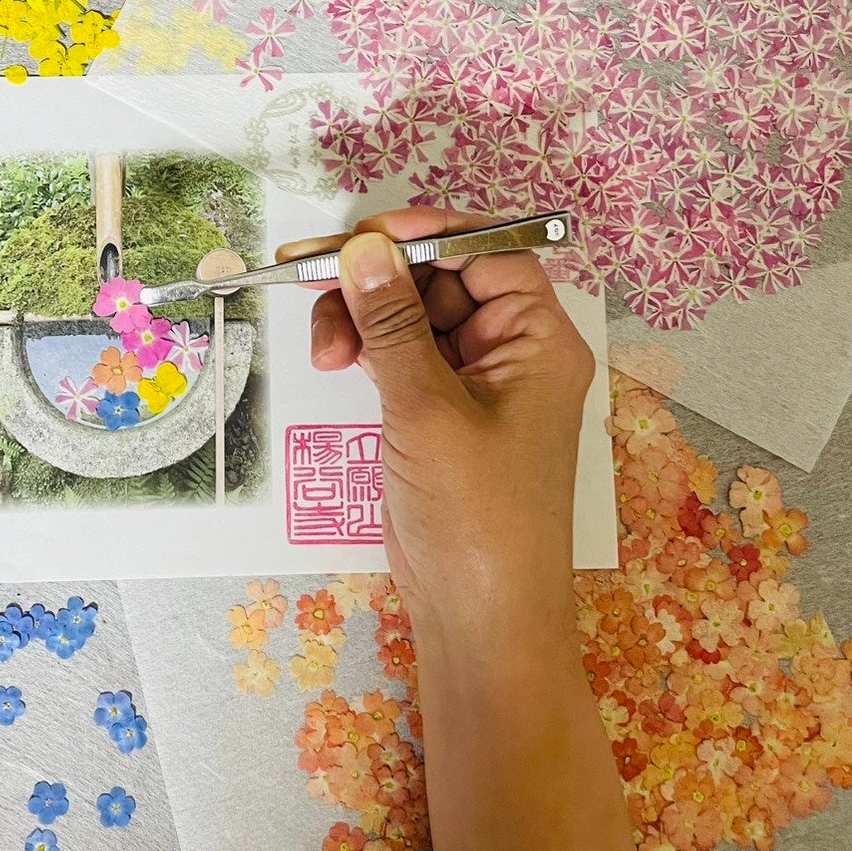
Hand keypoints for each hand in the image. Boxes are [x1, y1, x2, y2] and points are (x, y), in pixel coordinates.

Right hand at [278, 206, 595, 641]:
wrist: (478, 617)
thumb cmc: (475, 513)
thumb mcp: (427, 410)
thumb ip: (391, 325)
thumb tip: (363, 247)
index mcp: (538, 340)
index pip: (491, 253)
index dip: (431, 234)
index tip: (367, 233)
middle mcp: (509, 352)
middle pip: (441, 281)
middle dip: (379, 279)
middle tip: (313, 280)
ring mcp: (470, 385)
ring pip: (409, 317)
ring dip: (361, 318)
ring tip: (323, 350)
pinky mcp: (434, 414)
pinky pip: (397, 356)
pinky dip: (363, 350)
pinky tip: (333, 361)